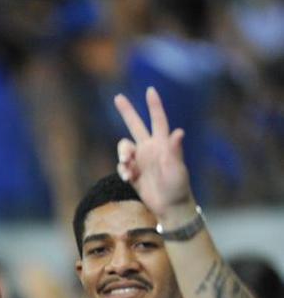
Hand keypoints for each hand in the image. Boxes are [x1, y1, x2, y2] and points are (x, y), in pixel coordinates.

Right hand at [113, 88, 194, 219]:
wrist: (169, 206)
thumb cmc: (178, 187)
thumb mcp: (177, 169)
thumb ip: (175, 151)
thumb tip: (179, 132)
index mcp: (163, 144)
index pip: (158, 120)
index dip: (154, 105)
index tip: (150, 91)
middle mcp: (150, 148)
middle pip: (136, 125)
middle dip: (127, 111)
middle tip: (117, 97)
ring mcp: (141, 160)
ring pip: (124, 148)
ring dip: (122, 155)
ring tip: (127, 166)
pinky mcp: (133, 172)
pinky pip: (122, 166)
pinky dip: (123, 171)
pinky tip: (129, 179)